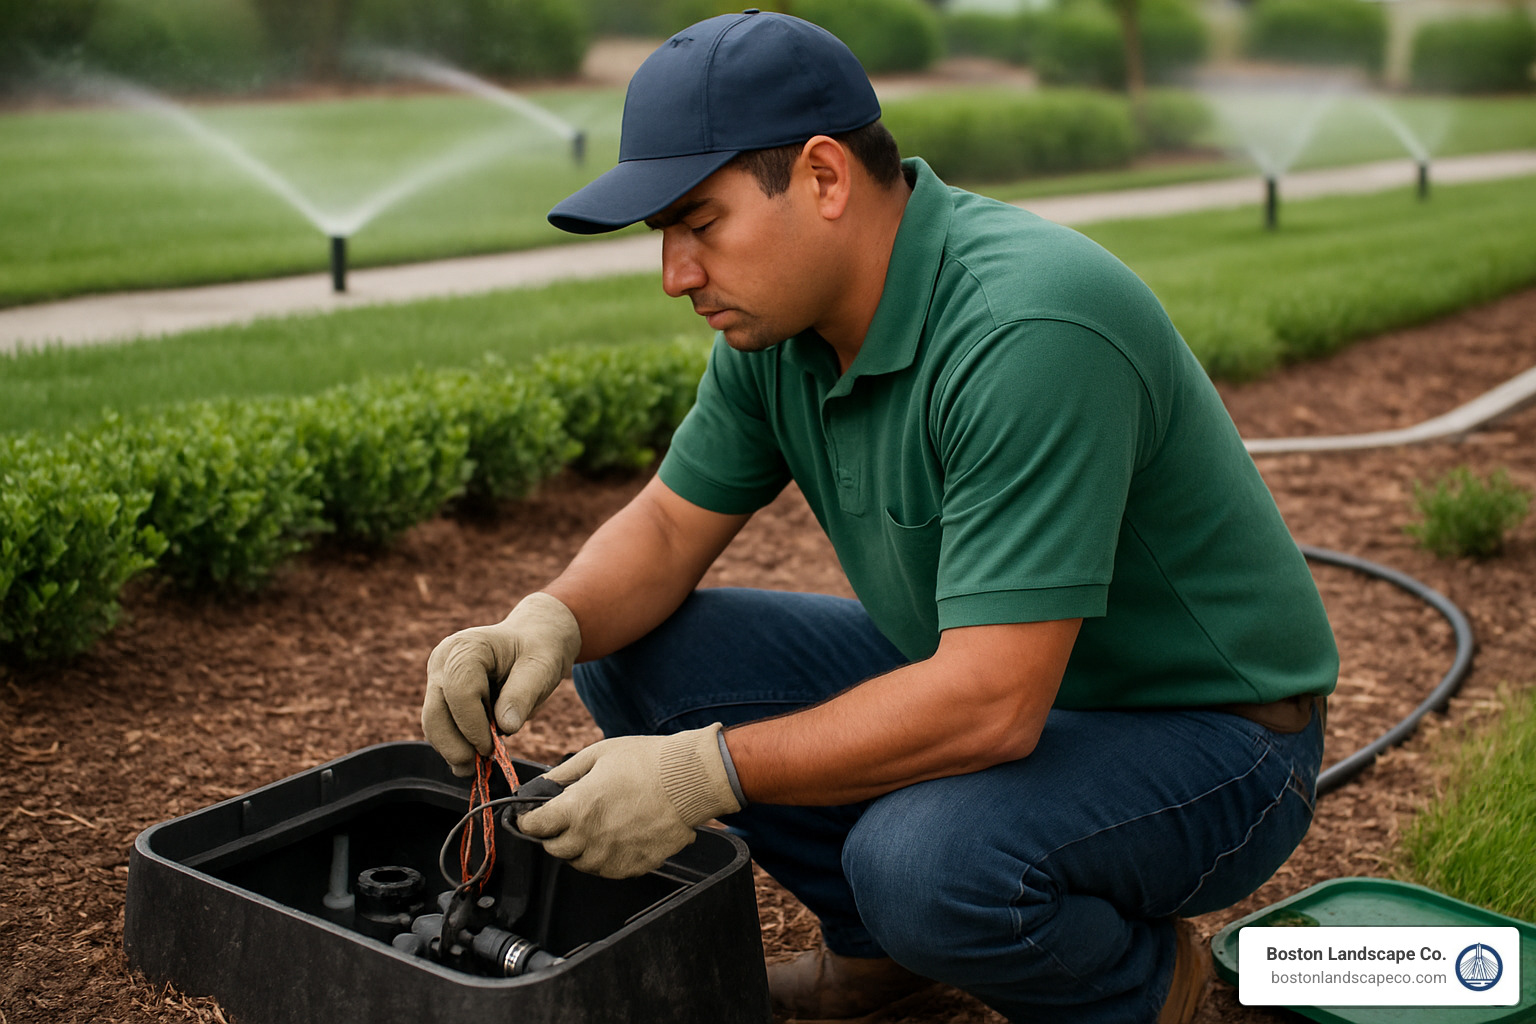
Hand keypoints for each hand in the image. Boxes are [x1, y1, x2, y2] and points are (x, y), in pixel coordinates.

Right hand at [422, 592, 580, 775]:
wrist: (532, 639)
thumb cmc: (539, 651)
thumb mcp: (542, 668)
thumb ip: (523, 695)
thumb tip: (506, 727)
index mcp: (466, 647)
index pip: (459, 693)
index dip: (474, 726)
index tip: (494, 747)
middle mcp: (443, 660)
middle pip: (435, 713)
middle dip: (456, 746)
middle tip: (479, 767)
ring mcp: (437, 677)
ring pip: (432, 724)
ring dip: (453, 750)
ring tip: (477, 766)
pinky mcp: (440, 694)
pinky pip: (439, 726)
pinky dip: (454, 744)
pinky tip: (473, 755)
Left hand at [516, 724, 742, 878]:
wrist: (689, 780)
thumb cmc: (646, 761)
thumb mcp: (598, 754)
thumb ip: (564, 773)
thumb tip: (543, 783)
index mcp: (577, 809)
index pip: (536, 826)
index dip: (528, 821)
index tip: (529, 817)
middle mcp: (590, 838)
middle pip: (554, 849)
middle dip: (553, 834)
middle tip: (563, 820)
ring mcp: (613, 855)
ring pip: (580, 863)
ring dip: (578, 848)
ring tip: (592, 827)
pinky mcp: (634, 865)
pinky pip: (607, 869)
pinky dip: (604, 857)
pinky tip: (615, 837)